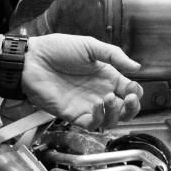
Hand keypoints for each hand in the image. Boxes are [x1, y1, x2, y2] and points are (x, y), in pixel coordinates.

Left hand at [20, 34, 141, 130]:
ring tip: (110, 98)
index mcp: (106, 76)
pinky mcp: (74, 115)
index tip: (132, 89)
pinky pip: (92, 124)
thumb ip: (114, 55)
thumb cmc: (57, 49)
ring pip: (111, 120)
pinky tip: (97, 104)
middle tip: (129, 98)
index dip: (135, 93)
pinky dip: (100, 118)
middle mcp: (99, 92)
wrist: (32, 60)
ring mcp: (87, 105)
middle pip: (124, 109)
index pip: (129, 91)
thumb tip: (137, 66)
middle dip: (132, 107)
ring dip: (117, 113)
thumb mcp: (90, 46)